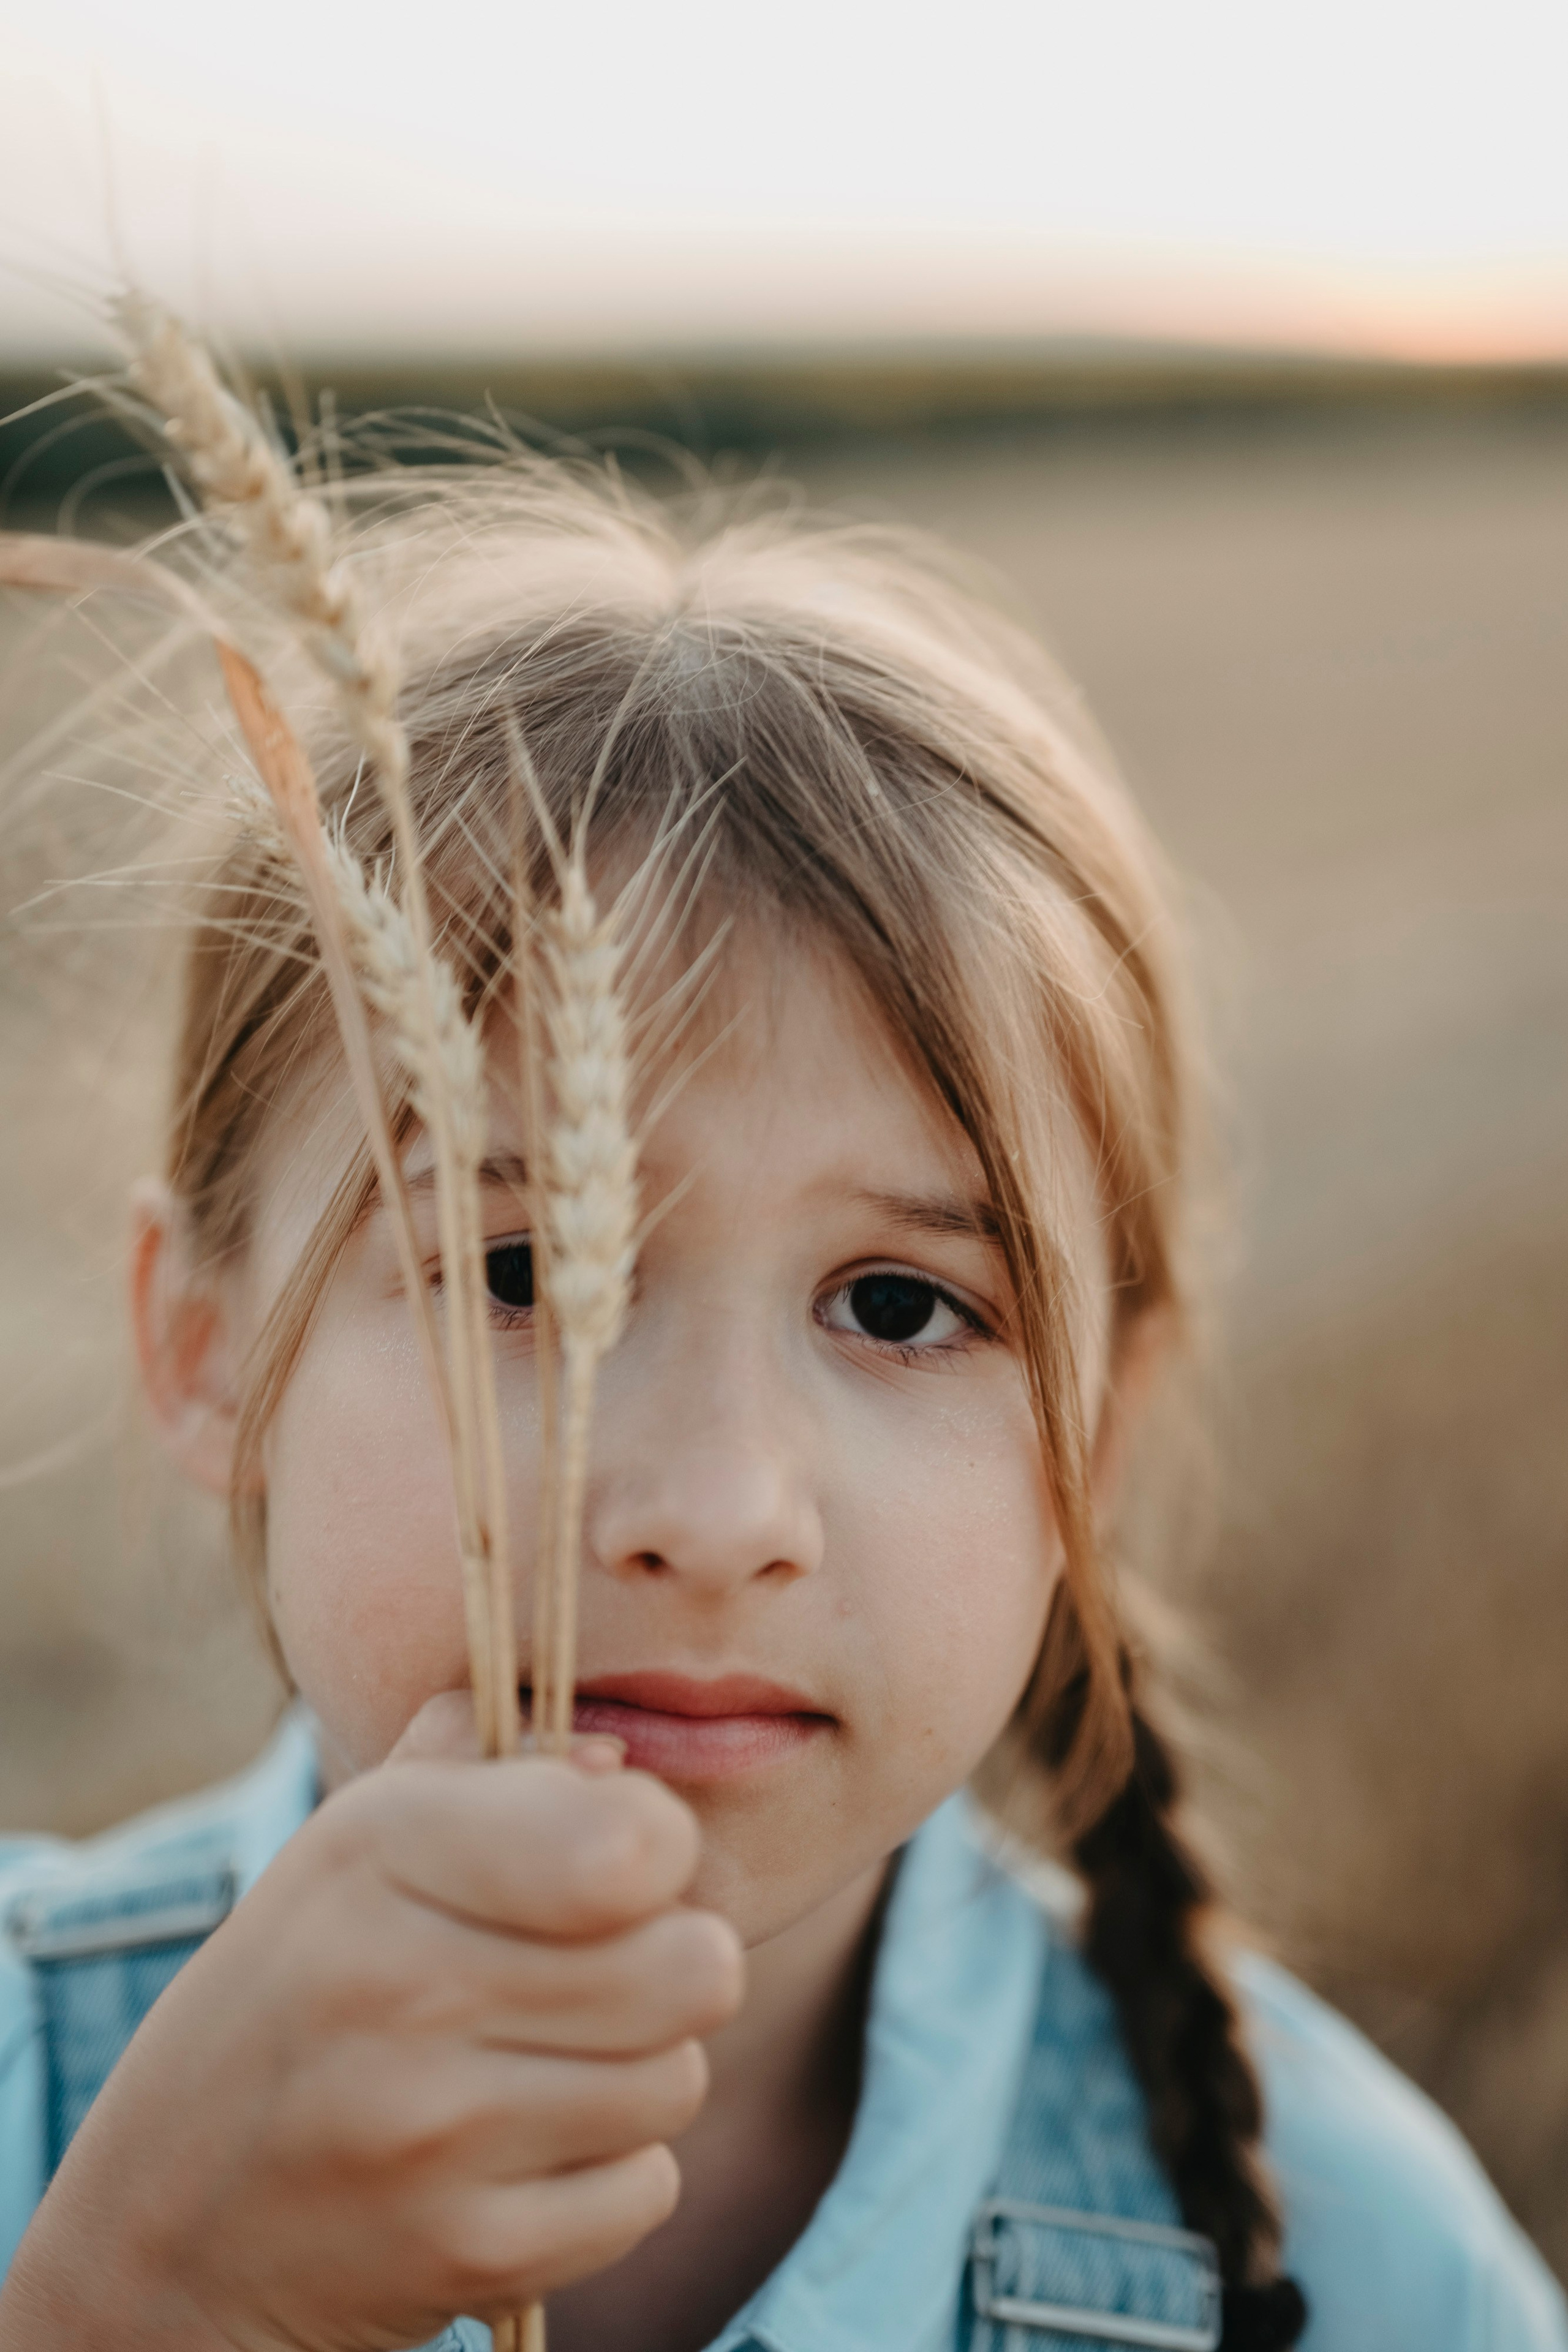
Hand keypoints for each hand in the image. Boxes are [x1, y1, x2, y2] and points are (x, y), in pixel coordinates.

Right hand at [0, 1697, 743, 2351]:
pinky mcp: (466, 2254)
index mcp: (380, 1850)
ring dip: (640, 2071)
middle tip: (598, 1976)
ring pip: (679, 2078)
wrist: (174, 2226)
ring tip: (546, 2064)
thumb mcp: (357, 1842)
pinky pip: (646, 2192)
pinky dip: (609, 2178)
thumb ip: (484, 1762)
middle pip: (693, 1966)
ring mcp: (431, 2133)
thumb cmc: (307, 1992)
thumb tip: (618, 1761)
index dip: (660, 1845)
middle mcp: (404, 1985)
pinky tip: (524, 2156)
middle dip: (668, 1964)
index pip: (629, 1845)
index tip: (616, 1867)